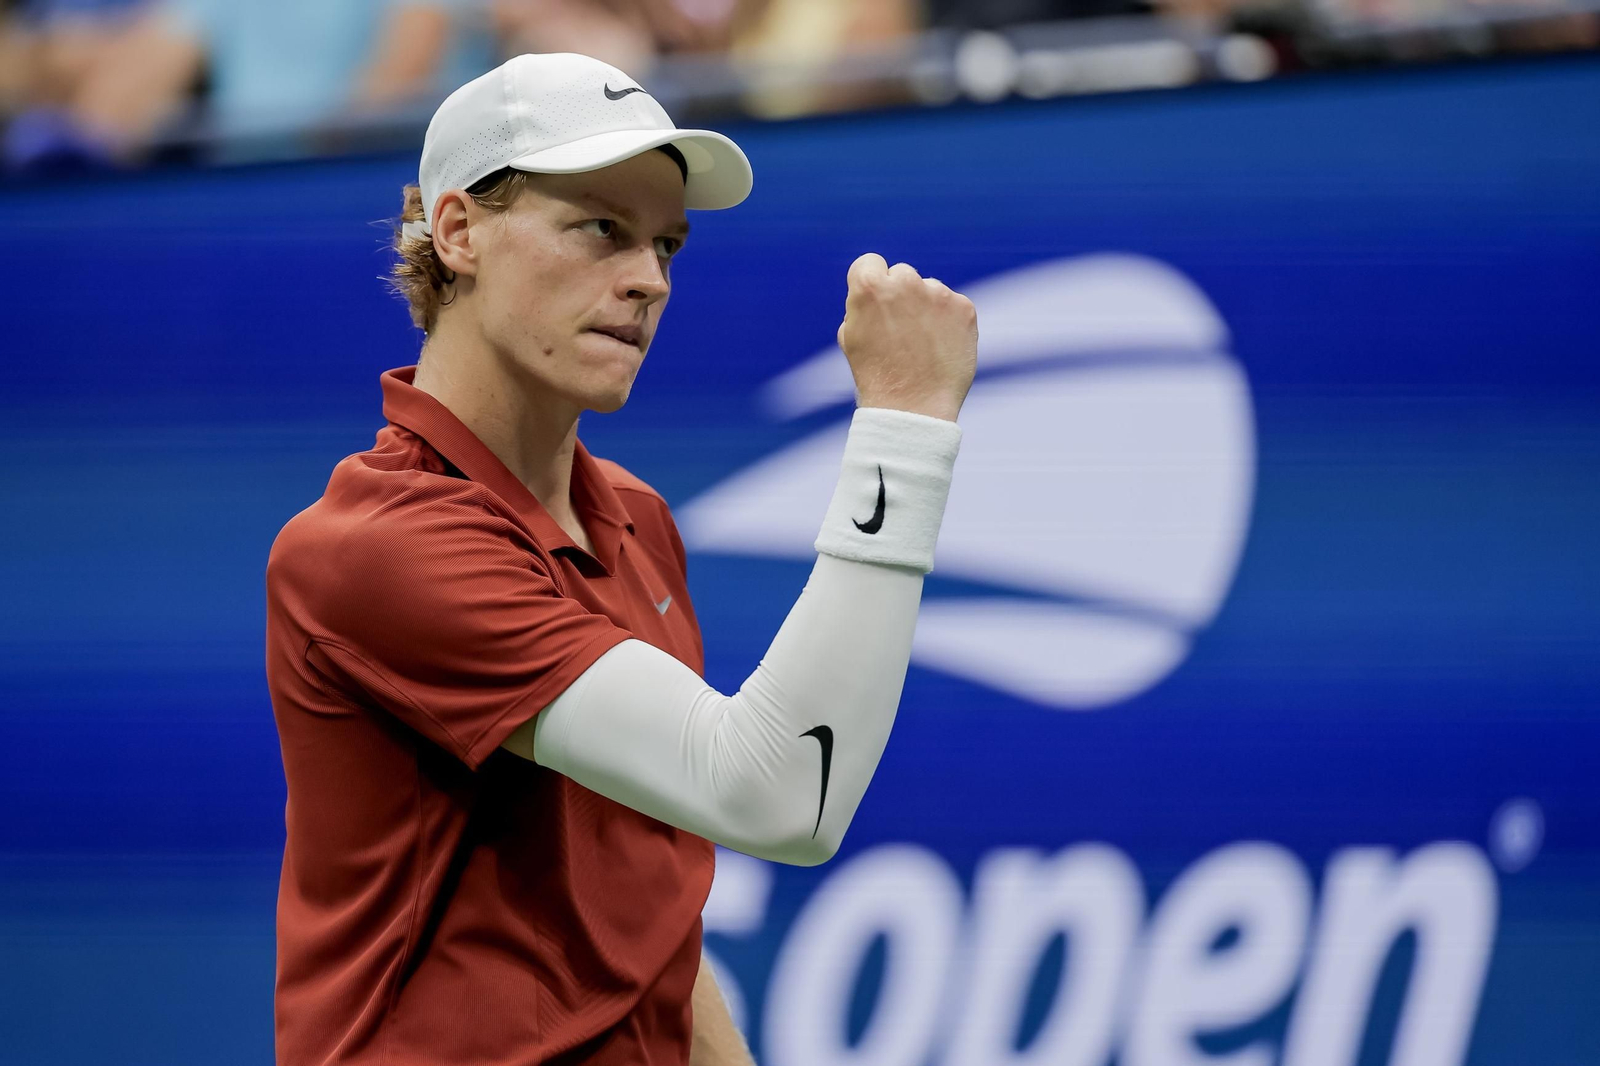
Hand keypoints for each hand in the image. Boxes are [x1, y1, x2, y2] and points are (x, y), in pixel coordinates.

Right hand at [836, 252, 977, 421]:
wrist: (912, 409)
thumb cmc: (876, 376)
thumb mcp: (851, 336)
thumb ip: (863, 305)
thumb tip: (881, 292)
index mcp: (869, 286)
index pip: (869, 263)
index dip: (871, 284)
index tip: (876, 305)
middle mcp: (905, 281)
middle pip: (901, 274)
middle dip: (900, 296)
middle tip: (900, 331)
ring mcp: (938, 293)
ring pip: (929, 290)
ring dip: (925, 308)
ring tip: (921, 345)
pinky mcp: (964, 308)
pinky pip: (952, 306)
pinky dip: (948, 322)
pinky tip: (940, 347)